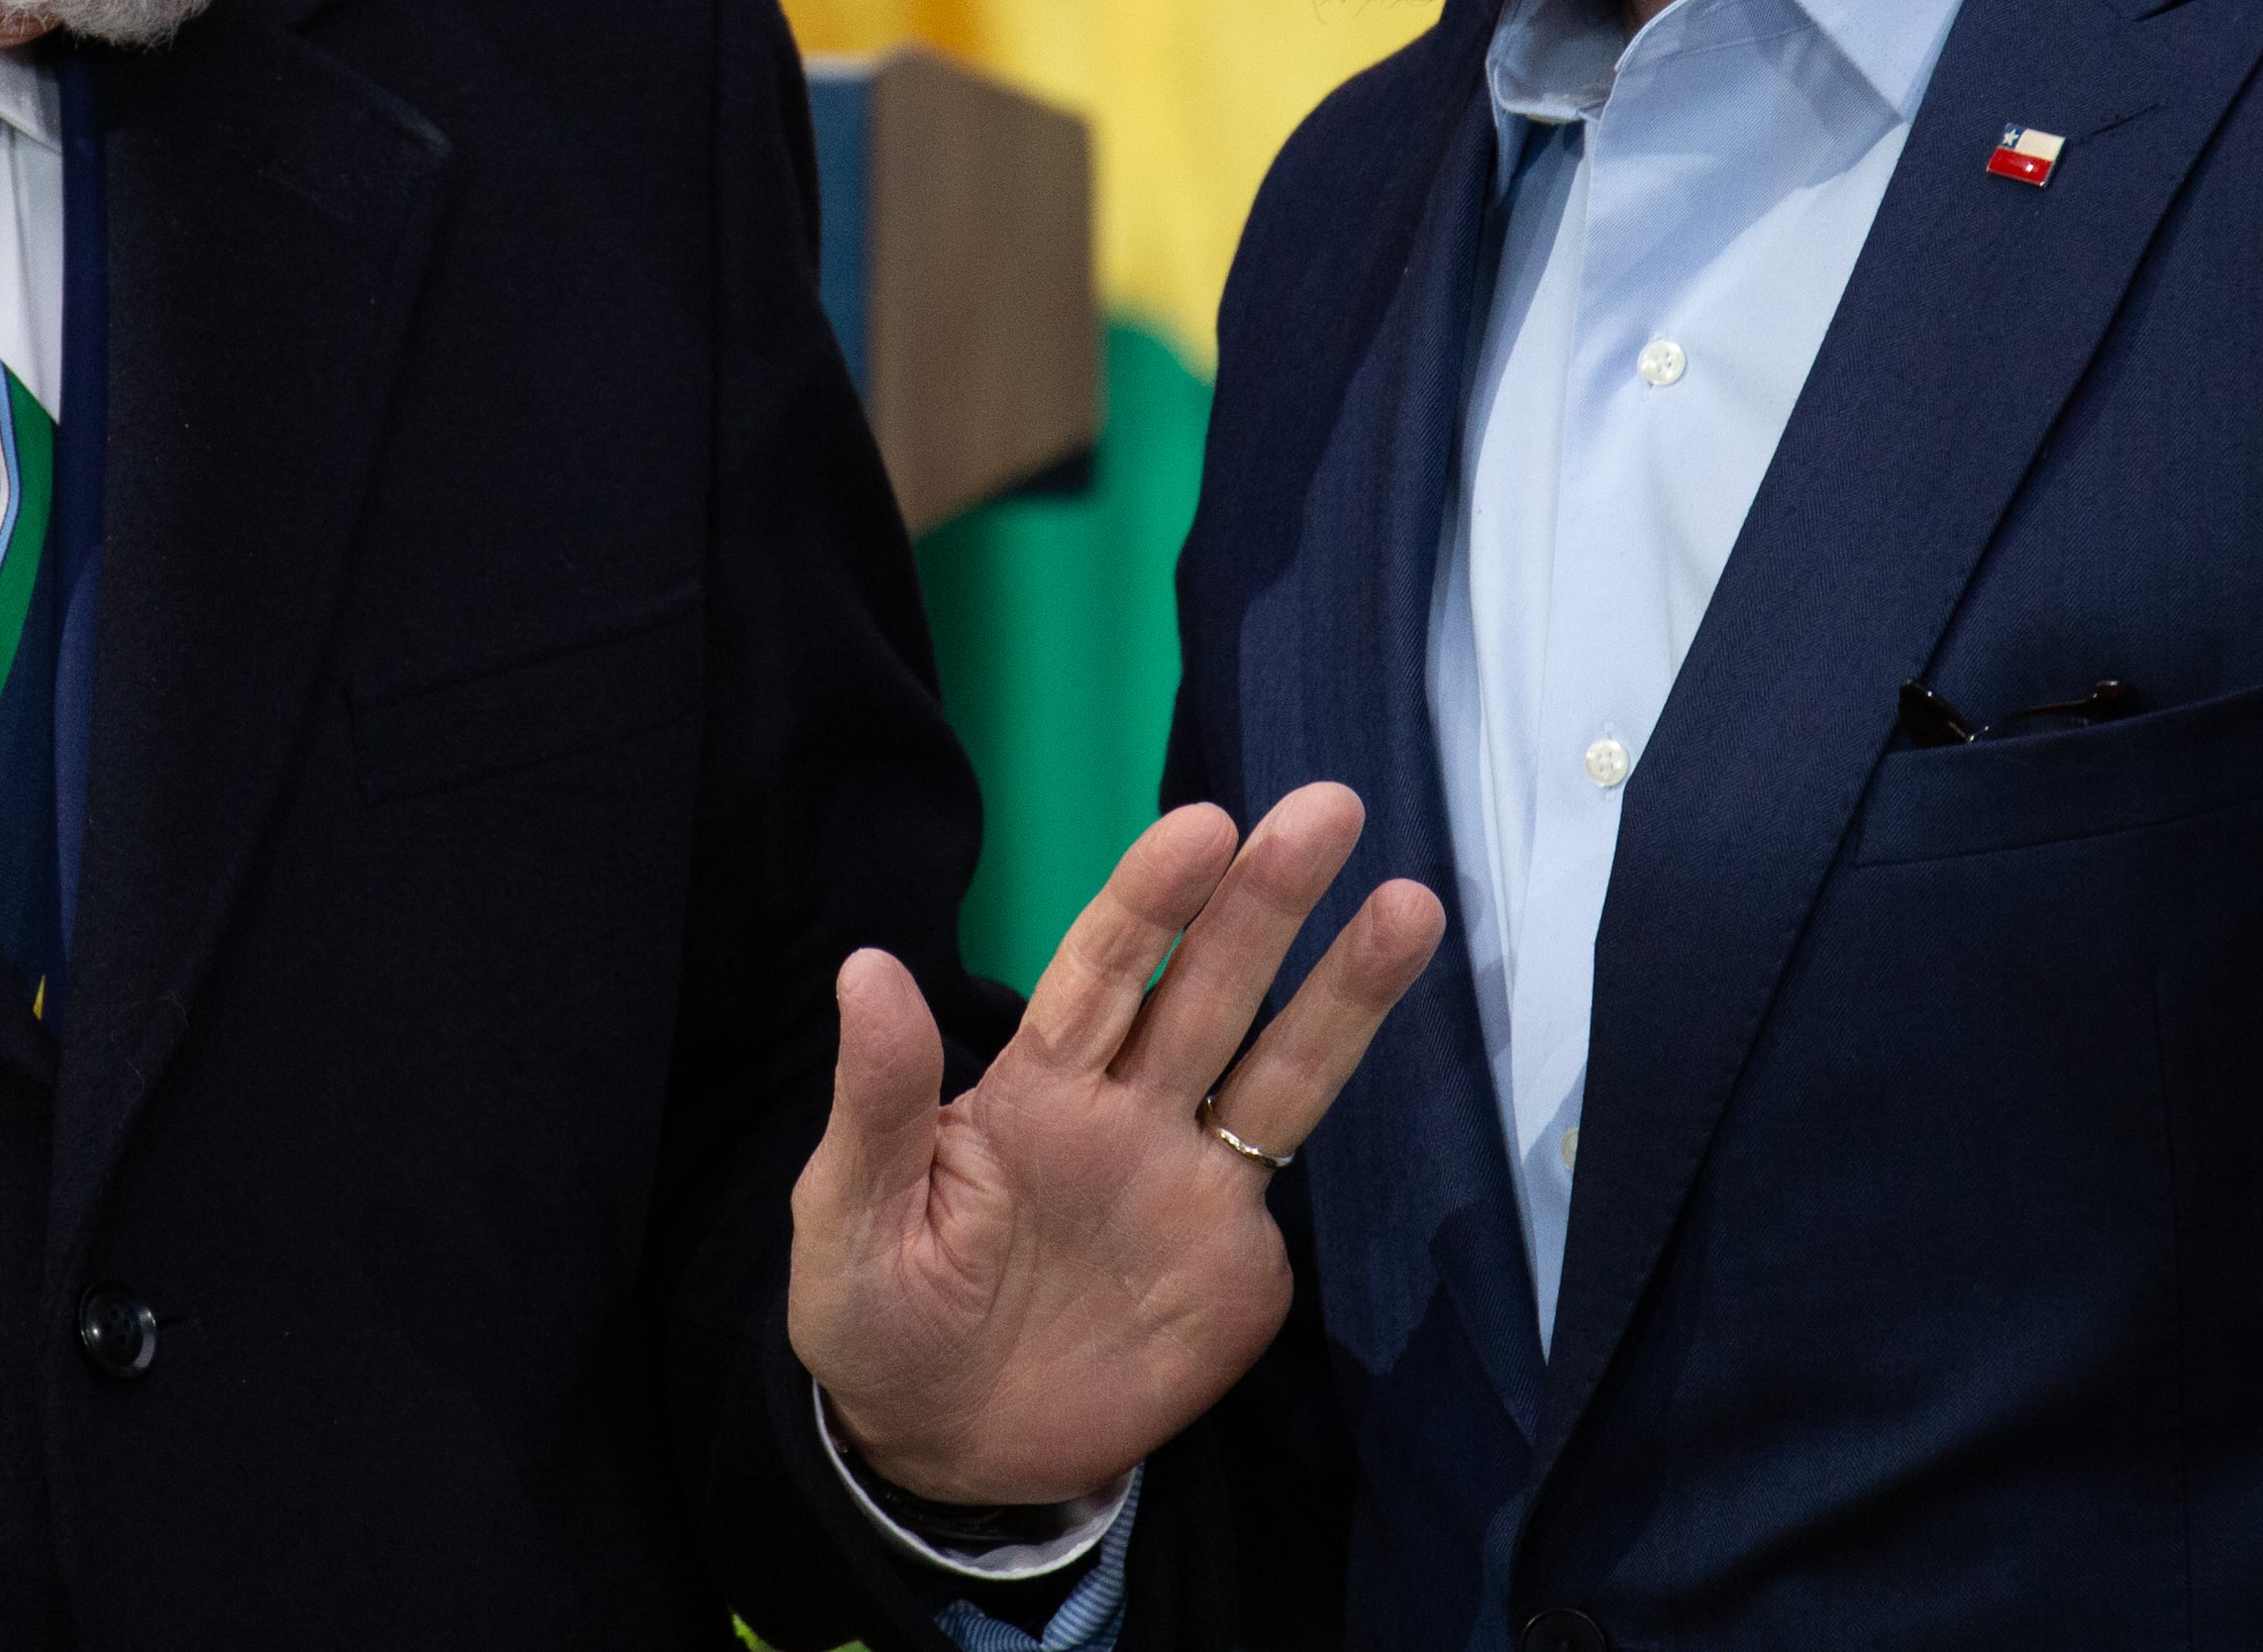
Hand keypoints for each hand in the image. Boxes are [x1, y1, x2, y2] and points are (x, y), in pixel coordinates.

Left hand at [790, 787, 1442, 1504]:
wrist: (946, 1456)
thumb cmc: (879, 1316)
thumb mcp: (848, 1217)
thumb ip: (876, 1102)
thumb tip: (865, 965)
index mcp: (1033, 1085)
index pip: (1101, 968)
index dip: (1152, 898)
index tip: (1204, 824)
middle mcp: (1125, 1112)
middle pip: (1209, 989)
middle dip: (1267, 899)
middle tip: (1328, 807)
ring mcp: (1190, 1184)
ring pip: (1278, 1068)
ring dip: (1344, 989)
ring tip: (1414, 903)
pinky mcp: (1237, 1268)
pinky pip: (1287, 1191)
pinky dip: (1335, 1128)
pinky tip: (1388, 1058)